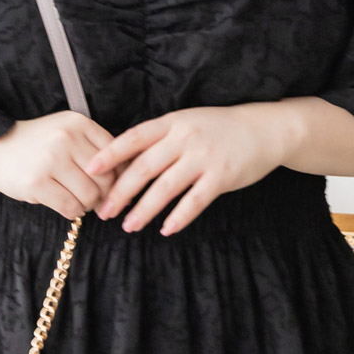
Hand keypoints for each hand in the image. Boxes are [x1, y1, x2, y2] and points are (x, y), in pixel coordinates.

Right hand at [0, 110, 126, 219]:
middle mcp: (66, 138)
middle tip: (96, 199)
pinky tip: (66, 206)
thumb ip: (95, 150)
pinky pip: (71, 207)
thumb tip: (129, 181)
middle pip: (106, 178)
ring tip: (79, 201)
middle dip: (105, 194)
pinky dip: (73, 212)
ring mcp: (50, 160)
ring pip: (90, 195)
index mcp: (78, 123)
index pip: (116, 155)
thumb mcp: (66, 134)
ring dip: (88, 205)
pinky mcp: (37, 183)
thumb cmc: (36, 147)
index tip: (113, 186)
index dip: (119, 175)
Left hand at [82, 103, 300, 234]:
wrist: (263, 129)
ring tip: (129, 226)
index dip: (110, 155)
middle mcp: (185, 139)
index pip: (133, 138)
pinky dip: (178, 217)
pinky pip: (194, 202)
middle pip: (144, 168)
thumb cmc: (218, 128)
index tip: (90, 170)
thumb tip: (122, 163)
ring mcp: (204, 158)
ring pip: (165, 188)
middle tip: (104, 212)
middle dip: (120, 192)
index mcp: (172, 123)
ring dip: (144, 210)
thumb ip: (158, 140)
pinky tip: (165, 229)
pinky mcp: (221, 177)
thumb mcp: (185, 123)